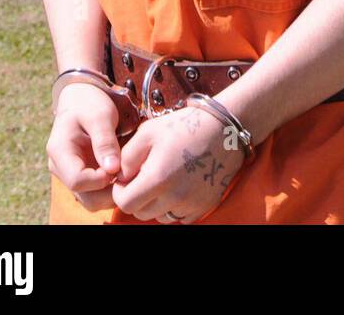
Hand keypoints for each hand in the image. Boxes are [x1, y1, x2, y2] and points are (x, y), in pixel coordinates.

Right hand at [46, 84, 122, 211]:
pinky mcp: (81, 174)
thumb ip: (105, 141)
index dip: (101, 178)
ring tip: (128, 173)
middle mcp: (60, 167)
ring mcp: (70, 173)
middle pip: (84, 195)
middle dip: (108, 190)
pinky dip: (109, 188)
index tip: (119, 166)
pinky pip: (95, 192)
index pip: (77, 180)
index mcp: (59, 151)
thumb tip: (112, 169)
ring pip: (90, 199)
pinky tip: (123, 173)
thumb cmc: (90, 103)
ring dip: (110, 192)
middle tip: (129, 174)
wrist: (82, 98)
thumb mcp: (100, 116)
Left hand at [111, 106, 245, 223]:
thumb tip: (118, 178)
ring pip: (160, 216)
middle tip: (147, 176)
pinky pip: (180, 217)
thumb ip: (126, 157)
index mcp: (157, 178)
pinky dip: (176, 206)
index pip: (125, 203)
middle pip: (141, 213)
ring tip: (166, 179)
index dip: (121, 191)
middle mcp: (174, 197)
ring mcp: (191, 204)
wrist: (225, 127)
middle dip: (138, 197)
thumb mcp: (149, 132)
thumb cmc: (184, 126)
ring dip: (157, 203)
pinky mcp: (204, 206)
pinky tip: (181, 185)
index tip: (129, 177)